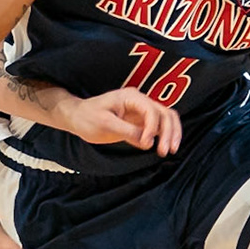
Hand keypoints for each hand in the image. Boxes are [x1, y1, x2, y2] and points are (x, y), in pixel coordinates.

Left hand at [64, 88, 182, 154]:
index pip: (151, 110)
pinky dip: (165, 135)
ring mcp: (142, 111)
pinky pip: (159, 126)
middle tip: (166, 151)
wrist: (77, 117)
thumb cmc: (88, 117)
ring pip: (166, 119)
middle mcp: (140, 101)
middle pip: (165, 113)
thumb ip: (128, 132)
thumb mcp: (105, 124)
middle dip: (169, 132)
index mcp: (131, 97)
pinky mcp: (141, 121)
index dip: (152, 128)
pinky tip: (164, 148)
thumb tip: (148, 142)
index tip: (146, 144)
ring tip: (170, 150)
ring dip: (171, 133)